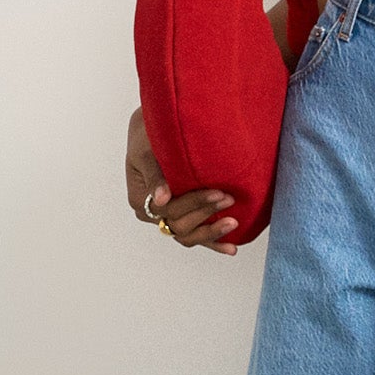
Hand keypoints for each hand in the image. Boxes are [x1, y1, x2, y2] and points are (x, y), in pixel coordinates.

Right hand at [126, 107, 241, 254]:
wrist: (156, 127)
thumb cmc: (149, 134)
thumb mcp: (148, 152)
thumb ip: (155, 176)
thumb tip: (161, 199)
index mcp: (141, 199)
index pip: (168, 210)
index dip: (194, 204)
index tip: (217, 192)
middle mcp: (152, 213)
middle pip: (179, 225)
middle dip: (206, 214)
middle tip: (229, 199)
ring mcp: (167, 217)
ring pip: (188, 236)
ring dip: (212, 232)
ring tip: (233, 222)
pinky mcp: (183, 216)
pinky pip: (196, 235)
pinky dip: (213, 242)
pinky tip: (232, 247)